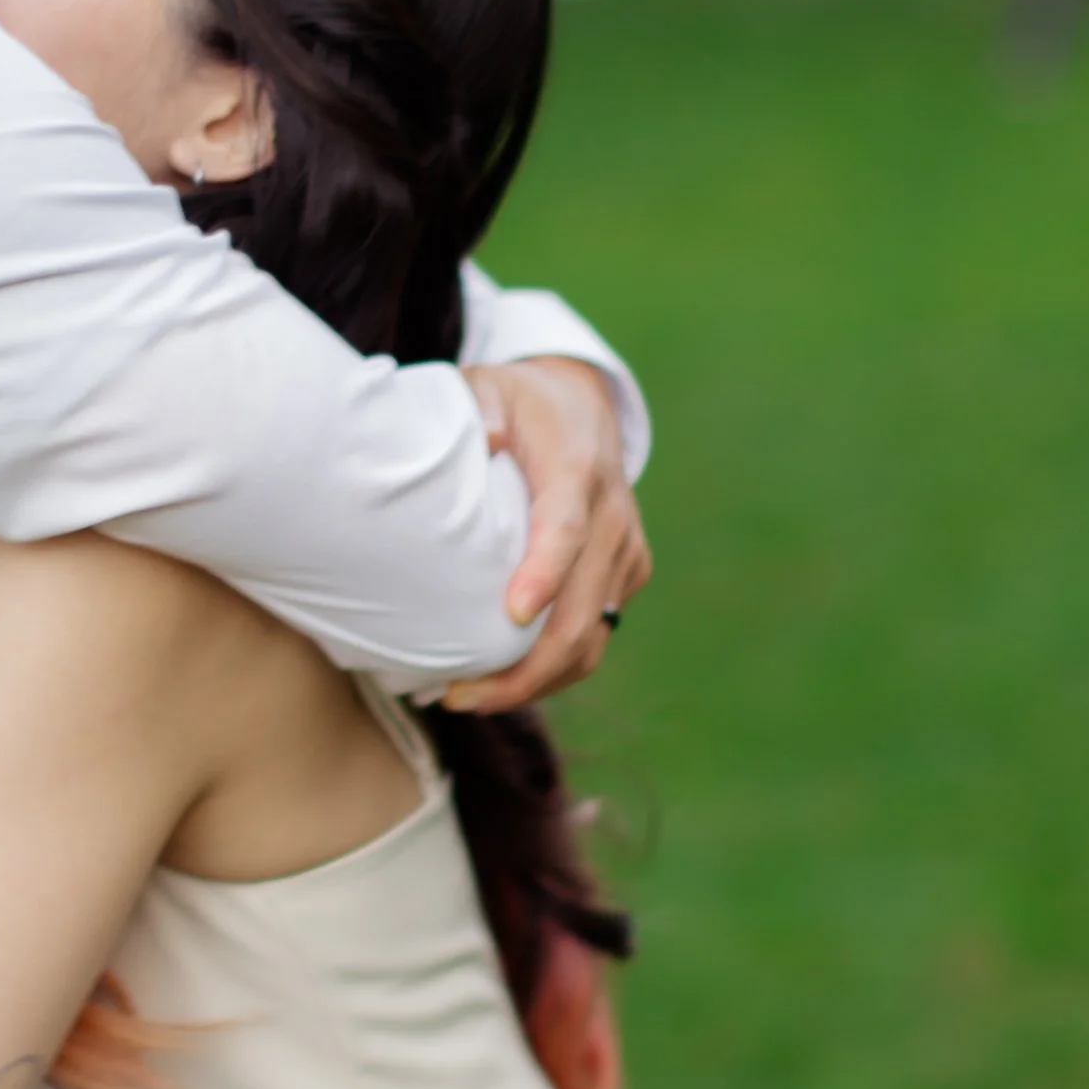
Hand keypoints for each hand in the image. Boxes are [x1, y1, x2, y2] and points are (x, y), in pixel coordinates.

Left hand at [447, 357, 651, 712]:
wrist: (582, 403)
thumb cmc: (518, 402)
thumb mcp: (488, 388)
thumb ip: (478, 409)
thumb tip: (477, 444)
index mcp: (576, 467)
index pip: (567, 528)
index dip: (544, 572)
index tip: (512, 614)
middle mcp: (612, 515)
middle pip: (583, 608)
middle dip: (527, 666)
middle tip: (458, 695)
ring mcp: (626, 549)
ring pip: (594, 637)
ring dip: (536, 681)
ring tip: (469, 699)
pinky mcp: (629, 571)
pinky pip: (597, 635)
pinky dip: (553, 668)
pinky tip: (501, 682)